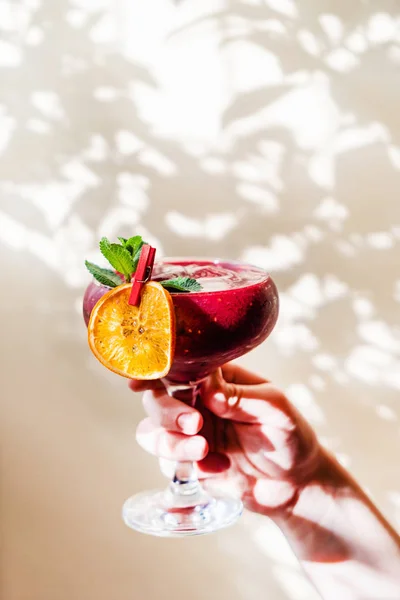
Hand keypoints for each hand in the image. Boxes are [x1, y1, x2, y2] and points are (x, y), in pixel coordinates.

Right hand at [130, 363, 322, 515]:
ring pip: (152, 432)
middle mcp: (197, 402)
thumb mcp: (276, 410)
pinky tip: (218, 470)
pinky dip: (186, 468)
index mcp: (217, 380)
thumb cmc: (290, 437)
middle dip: (167, 413)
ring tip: (204, 453)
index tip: (141, 384)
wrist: (296, 485)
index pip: (180, 367)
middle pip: (157, 399)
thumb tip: (207, 386)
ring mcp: (190, 434)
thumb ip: (241, 396)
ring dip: (171, 443)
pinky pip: (166, 463)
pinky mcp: (189, 463)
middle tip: (194, 424)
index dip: (156, 372)